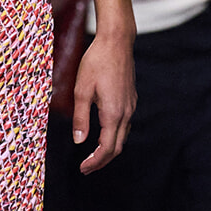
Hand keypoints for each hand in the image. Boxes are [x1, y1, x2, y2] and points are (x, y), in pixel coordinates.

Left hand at [73, 30, 135, 173]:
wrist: (116, 42)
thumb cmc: (96, 62)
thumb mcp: (81, 90)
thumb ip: (80, 118)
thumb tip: (79, 141)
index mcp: (113, 113)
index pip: (107, 148)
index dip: (95, 162)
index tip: (83, 169)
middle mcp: (126, 112)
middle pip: (117, 147)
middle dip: (102, 161)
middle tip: (86, 168)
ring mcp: (131, 106)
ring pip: (123, 137)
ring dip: (109, 150)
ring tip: (93, 156)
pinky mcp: (131, 99)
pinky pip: (125, 125)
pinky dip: (114, 136)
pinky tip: (103, 135)